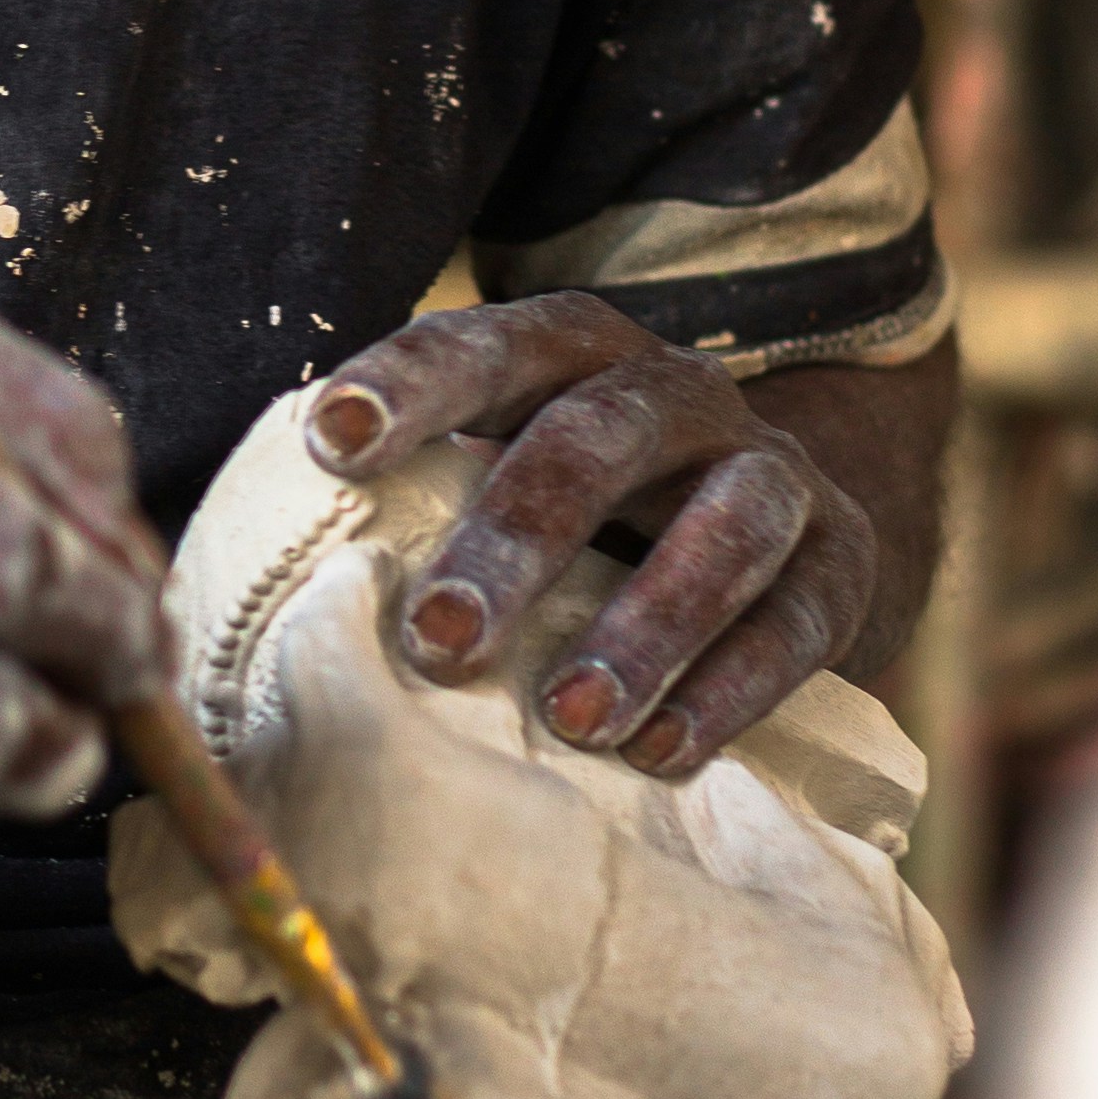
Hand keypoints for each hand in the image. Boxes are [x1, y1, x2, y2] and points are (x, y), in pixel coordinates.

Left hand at [302, 293, 876, 780]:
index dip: (410, 384)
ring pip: (721, 526)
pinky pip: (799, 618)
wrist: (788, 512)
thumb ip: (415, 502)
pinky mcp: (843, 559)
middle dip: (516, 536)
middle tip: (441, 641)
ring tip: (571, 718)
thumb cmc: (590, 510)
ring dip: (643, 625)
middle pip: (598, 436)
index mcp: (575, 353)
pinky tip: (665, 753)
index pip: (488, 345)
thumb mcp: (513, 469)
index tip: (329, 441)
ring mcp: (772, 469)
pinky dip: (733, 687)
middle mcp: (677, 392)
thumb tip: (254, 588)